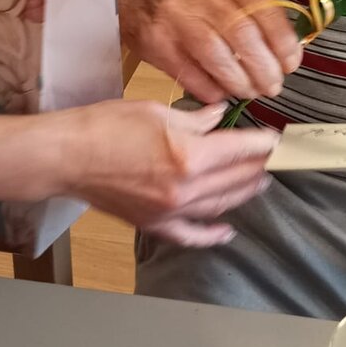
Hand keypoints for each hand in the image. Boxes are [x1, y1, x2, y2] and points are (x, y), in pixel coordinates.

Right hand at [62, 99, 277, 245]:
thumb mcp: (155, 111)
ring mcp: (170, 211)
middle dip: (259, 167)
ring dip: (243, 194)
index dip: (264, 144)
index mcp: (189, 155)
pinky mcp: (153, 224)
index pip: (241, 150)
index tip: (278, 140)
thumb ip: (195, 119)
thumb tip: (219, 116)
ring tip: (259, 182)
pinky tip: (227, 231)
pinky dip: (211, 235)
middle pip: (236, 179)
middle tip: (275, 158)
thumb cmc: (105, 126)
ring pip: (220, 206)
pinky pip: (190, 235)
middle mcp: (185, 188)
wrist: (66, 156)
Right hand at [116, 0, 303, 105]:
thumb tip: (286, 53)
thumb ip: (252, 12)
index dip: (282, 40)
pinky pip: (191, 74)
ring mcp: (174, 16)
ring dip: (240, 82)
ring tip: (250, 91)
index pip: (263, 7)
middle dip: (264, 68)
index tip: (291, 63)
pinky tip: (221, 93)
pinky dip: (211, 89)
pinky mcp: (156, 42)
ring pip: (218, 56)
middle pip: (243, 35)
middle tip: (273, 86)